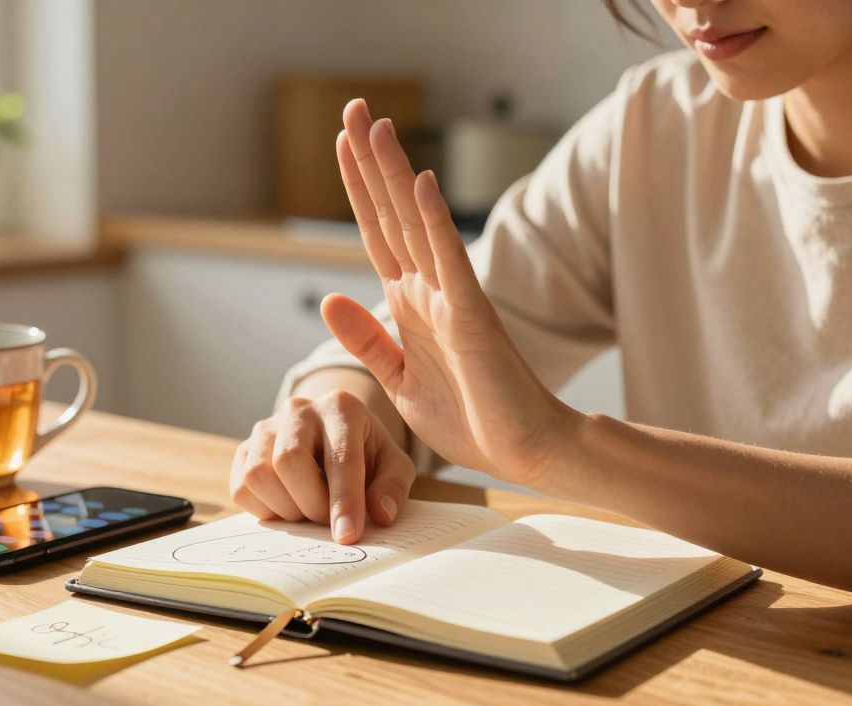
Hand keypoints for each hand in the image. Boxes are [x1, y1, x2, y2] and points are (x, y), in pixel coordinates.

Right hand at [230, 389, 415, 542]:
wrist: (333, 438)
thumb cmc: (366, 454)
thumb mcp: (393, 465)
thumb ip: (392, 487)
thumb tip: (380, 514)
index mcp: (341, 407)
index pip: (340, 457)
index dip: (344, 500)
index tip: (348, 535)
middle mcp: (299, 409)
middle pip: (289, 461)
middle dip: (310, 504)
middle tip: (327, 521)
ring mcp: (266, 427)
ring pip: (258, 475)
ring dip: (285, 508)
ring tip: (307, 510)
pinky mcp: (244, 449)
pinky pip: (240, 488)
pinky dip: (264, 509)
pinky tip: (287, 506)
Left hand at [325, 98, 577, 486]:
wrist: (523, 451)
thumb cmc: (470, 418)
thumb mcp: (399, 379)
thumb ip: (368, 339)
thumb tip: (328, 298)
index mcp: (410, 302)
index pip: (376, 232)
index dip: (357, 187)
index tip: (340, 141)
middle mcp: (429, 288)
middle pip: (391, 213)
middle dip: (369, 161)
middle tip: (352, 106)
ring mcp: (452, 297)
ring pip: (415, 223)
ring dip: (393, 174)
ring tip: (374, 125)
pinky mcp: (472, 316)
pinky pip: (450, 260)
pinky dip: (433, 220)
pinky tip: (418, 181)